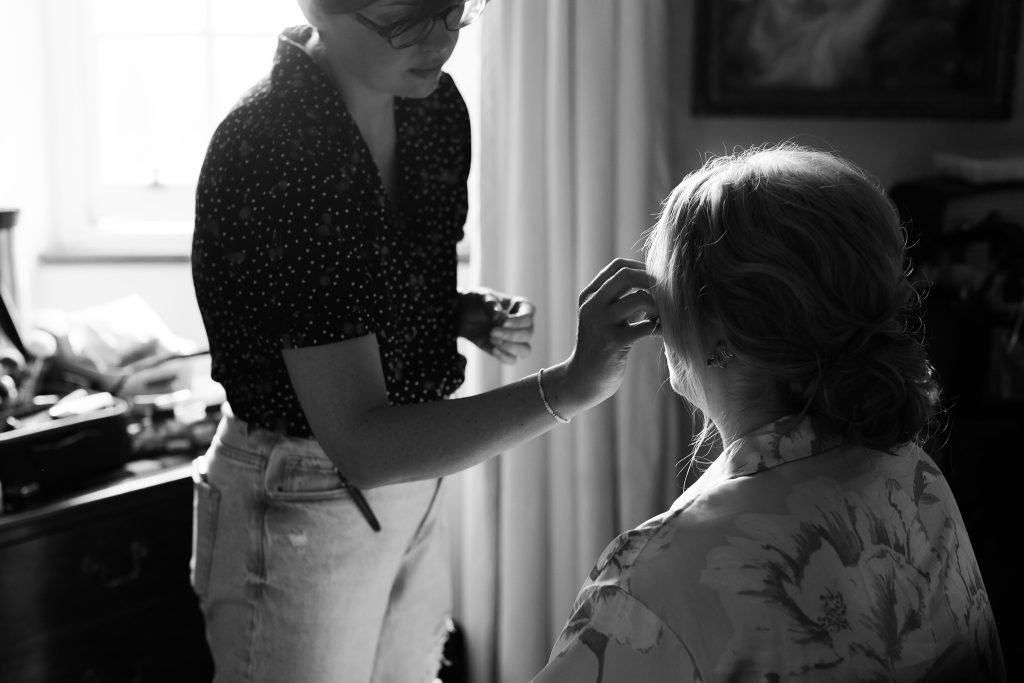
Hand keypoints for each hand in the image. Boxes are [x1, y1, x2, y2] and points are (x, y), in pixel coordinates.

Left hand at [457, 289, 534, 364]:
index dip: (519, 322)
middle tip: (492, 331)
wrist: (462, 314)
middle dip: (511, 335)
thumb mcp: (481, 295)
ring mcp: (514, 339)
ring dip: (511, 347)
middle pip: (528, 334)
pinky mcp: (504, 350)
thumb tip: (498, 315)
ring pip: (525, 350)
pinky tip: (492, 349)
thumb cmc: (476, 301)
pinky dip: (504, 357)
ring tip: (493, 340)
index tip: (503, 322)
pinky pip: (512, 360)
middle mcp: (521, 324)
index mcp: (521, 307)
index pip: (529, 316)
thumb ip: (490, 302)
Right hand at [558, 258, 659, 409]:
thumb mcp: (605, 319)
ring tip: (666, 316)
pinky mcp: (613, 344)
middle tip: (668, 295)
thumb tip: (654, 284)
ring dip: (659, 306)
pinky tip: (664, 332)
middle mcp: (592, 306)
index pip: (618, 267)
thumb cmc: (600, 348)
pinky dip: (660, 327)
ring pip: (639, 298)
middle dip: (653, 281)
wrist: (582, 380)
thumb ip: (622, 301)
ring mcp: (601, 324)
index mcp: (589, 296)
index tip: (657, 282)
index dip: (642, 268)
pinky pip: (645, 327)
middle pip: (627, 275)